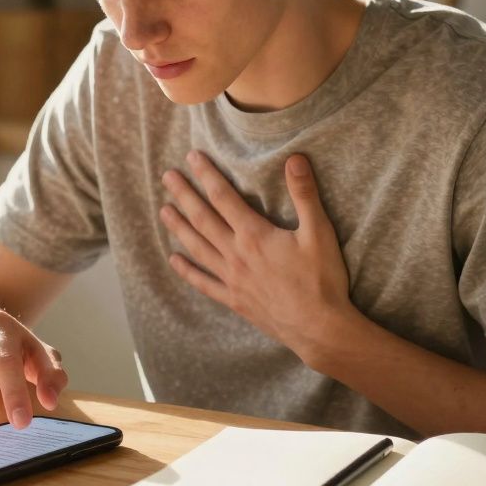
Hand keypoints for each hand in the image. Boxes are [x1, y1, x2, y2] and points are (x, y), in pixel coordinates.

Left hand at [159, 151, 355, 365]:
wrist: (319, 328)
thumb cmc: (322, 280)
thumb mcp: (319, 232)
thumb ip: (304, 194)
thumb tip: (295, 158)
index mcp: (254, 235)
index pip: (223, 197)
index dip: (207, 175)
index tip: (192, 157)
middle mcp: (236, 255)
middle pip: (203, 219)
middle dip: (184, 195)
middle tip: (167, 176)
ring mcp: (232, 279)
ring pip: (197, 247)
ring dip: (179, 228)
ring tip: (163, 211)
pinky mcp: (234, 300)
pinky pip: (204, 283)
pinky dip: (187, 270)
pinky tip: (173, 260)